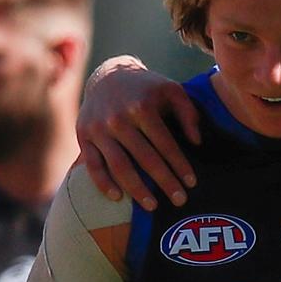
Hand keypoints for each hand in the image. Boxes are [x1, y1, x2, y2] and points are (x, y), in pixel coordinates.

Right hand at [76, 56, 199, 209]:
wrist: (108, 75)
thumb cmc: (147, 88)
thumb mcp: (171, 90)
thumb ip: (188, 113)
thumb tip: (196, 142)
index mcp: (142, 107)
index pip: (165, 144)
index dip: (180, 165)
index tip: (192, 183)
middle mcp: (119, 119)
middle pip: (145, 159)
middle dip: (164, 182)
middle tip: (180, 201)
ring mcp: (99, 129)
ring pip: (119, 166)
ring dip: (137, 189)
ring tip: (152, 206)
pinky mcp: (84, 137)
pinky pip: (92, 165)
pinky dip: (103, 183)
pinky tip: (117, 197)